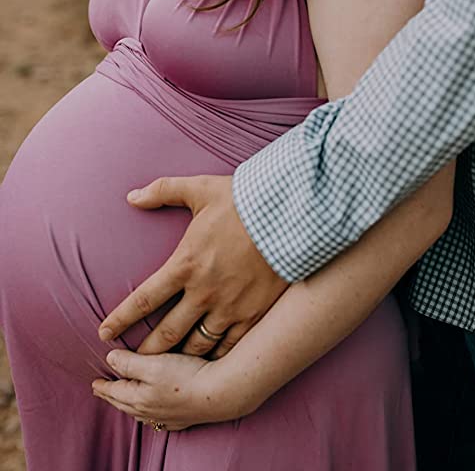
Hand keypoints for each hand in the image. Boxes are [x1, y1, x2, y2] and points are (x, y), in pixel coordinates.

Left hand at [92, 349, 241, 429]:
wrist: (219, 393)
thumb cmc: (186, 376)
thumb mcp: (153, 364)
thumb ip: (129, 362)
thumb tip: (109, 358)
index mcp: (139, 398)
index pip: (115, 392)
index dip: (104, 386)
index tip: (94, 383)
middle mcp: (151, 411)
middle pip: (126, 404)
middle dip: (114, 397)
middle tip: (104, 391)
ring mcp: (168, 417)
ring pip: (141, 413)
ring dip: (130, 405)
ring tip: (126, 400)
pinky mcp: (184, 417)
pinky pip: (159, 418)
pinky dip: (150, 412)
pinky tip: (156, 411)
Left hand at [98, 175, 288, 355]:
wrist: (289, 213)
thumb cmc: (243, 200)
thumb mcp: (199, 188)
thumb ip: (162, 191)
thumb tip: (131, 196)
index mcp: (185, 264)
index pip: (143, 300)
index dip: (120, 319)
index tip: (104, 333)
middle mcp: (203, 292)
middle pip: (166, 334)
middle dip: (145, 352)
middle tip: (132, 362)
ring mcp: (229, 307)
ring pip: (196, 345)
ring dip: (178, 358)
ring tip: (166, 367)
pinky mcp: (253, 314)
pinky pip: (228, 346)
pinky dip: (214, 358)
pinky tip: (206, 364)